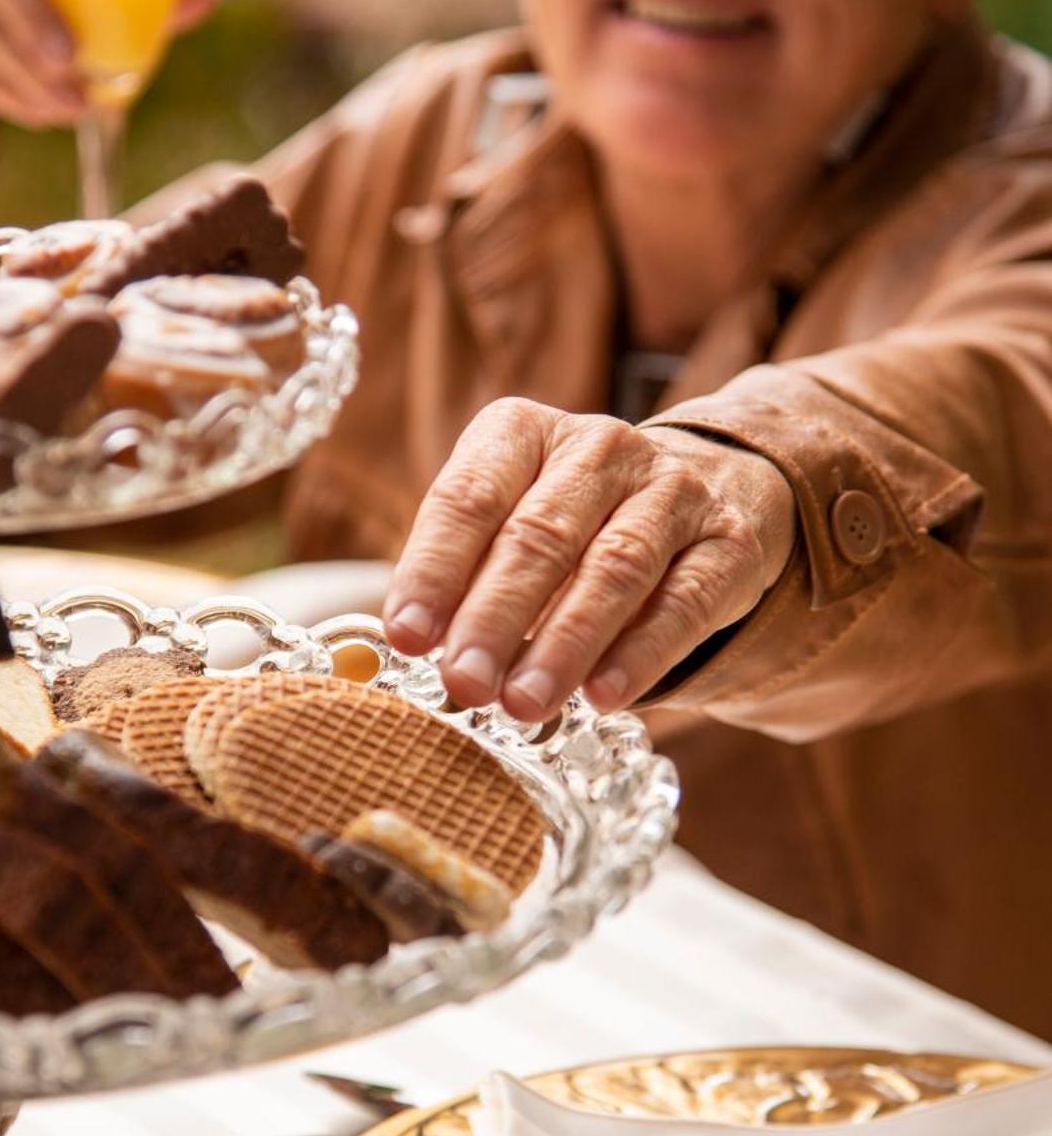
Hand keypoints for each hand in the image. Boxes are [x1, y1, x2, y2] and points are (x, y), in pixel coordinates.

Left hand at [382, 399, 795, 719]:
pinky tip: (603, 698)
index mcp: (523, 431)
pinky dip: (640, 654)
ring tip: (523, 704)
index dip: (434, 570)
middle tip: (463, 682)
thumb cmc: (571, 526)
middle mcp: (600, 448)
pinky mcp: (728, 544)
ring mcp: (672, 491)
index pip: (469, 498)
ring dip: (563, 644)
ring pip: (613, 569)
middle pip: (539, 536)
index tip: (407, 638)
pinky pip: (682, 603)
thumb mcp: (507, 527)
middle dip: (494, 616)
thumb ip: (462, 577)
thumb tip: (410, 649)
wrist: (706, 492)